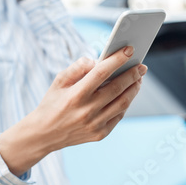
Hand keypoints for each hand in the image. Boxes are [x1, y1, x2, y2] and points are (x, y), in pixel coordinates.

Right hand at [0, 46, 146, 175]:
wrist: (44, 134)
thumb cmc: (52, 102)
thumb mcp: (59, 81)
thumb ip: (78, 67)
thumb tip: (97, 61)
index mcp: (76, 95)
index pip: (101, 72)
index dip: (117, 60)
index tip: (129, 50)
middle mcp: (87, 110)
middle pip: (117, 88)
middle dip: (133, 74)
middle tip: (141, 65)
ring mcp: (95, 124)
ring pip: (123, 102)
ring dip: (133, 88)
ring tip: (138, 78)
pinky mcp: (100, 134)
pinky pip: (119, 115)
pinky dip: (126, 102)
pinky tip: (128, 93)